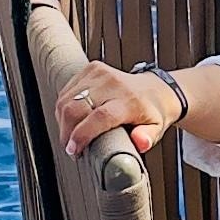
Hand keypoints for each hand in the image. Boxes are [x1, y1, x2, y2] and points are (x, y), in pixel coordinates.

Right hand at [59, 64, 179, 157]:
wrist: (154, 89)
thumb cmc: (152, 113)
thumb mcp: (156, 129)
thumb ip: (147, 137)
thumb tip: (140, 142)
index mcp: (129, 100)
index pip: (100, 116)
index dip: (82, 134)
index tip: (74, 150)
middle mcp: (113, 83)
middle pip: (76, 107)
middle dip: (66, 131)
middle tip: (70, 149)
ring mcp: (99, 73)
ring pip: (67, 100)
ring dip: (63, 122)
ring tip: (70, 137)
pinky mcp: (91, 69)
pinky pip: (67, 92)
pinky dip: (64, 109)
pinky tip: (71, 121)